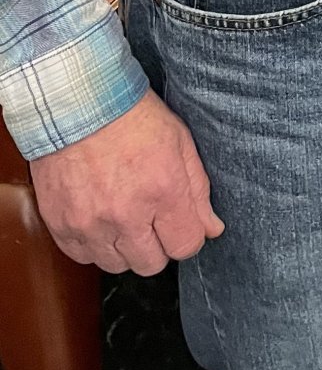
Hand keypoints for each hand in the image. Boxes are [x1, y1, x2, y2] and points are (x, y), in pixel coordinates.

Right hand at [30, 91, 224, 274]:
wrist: (77, 104)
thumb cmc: (133, 117)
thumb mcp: (180, 142)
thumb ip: (198, 191)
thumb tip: (211, 229)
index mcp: (163, 191)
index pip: (185, 246)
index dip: (187, 236)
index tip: (181, 223)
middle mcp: (126, 215)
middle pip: (151, 264)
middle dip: (158, 245)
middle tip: (151, 218)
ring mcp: (90, 224)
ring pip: (116, 265)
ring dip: (124, 248)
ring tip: (123, 215)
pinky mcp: (61, 225)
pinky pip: (83, 257)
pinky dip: (94, 244)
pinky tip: (99, 218)